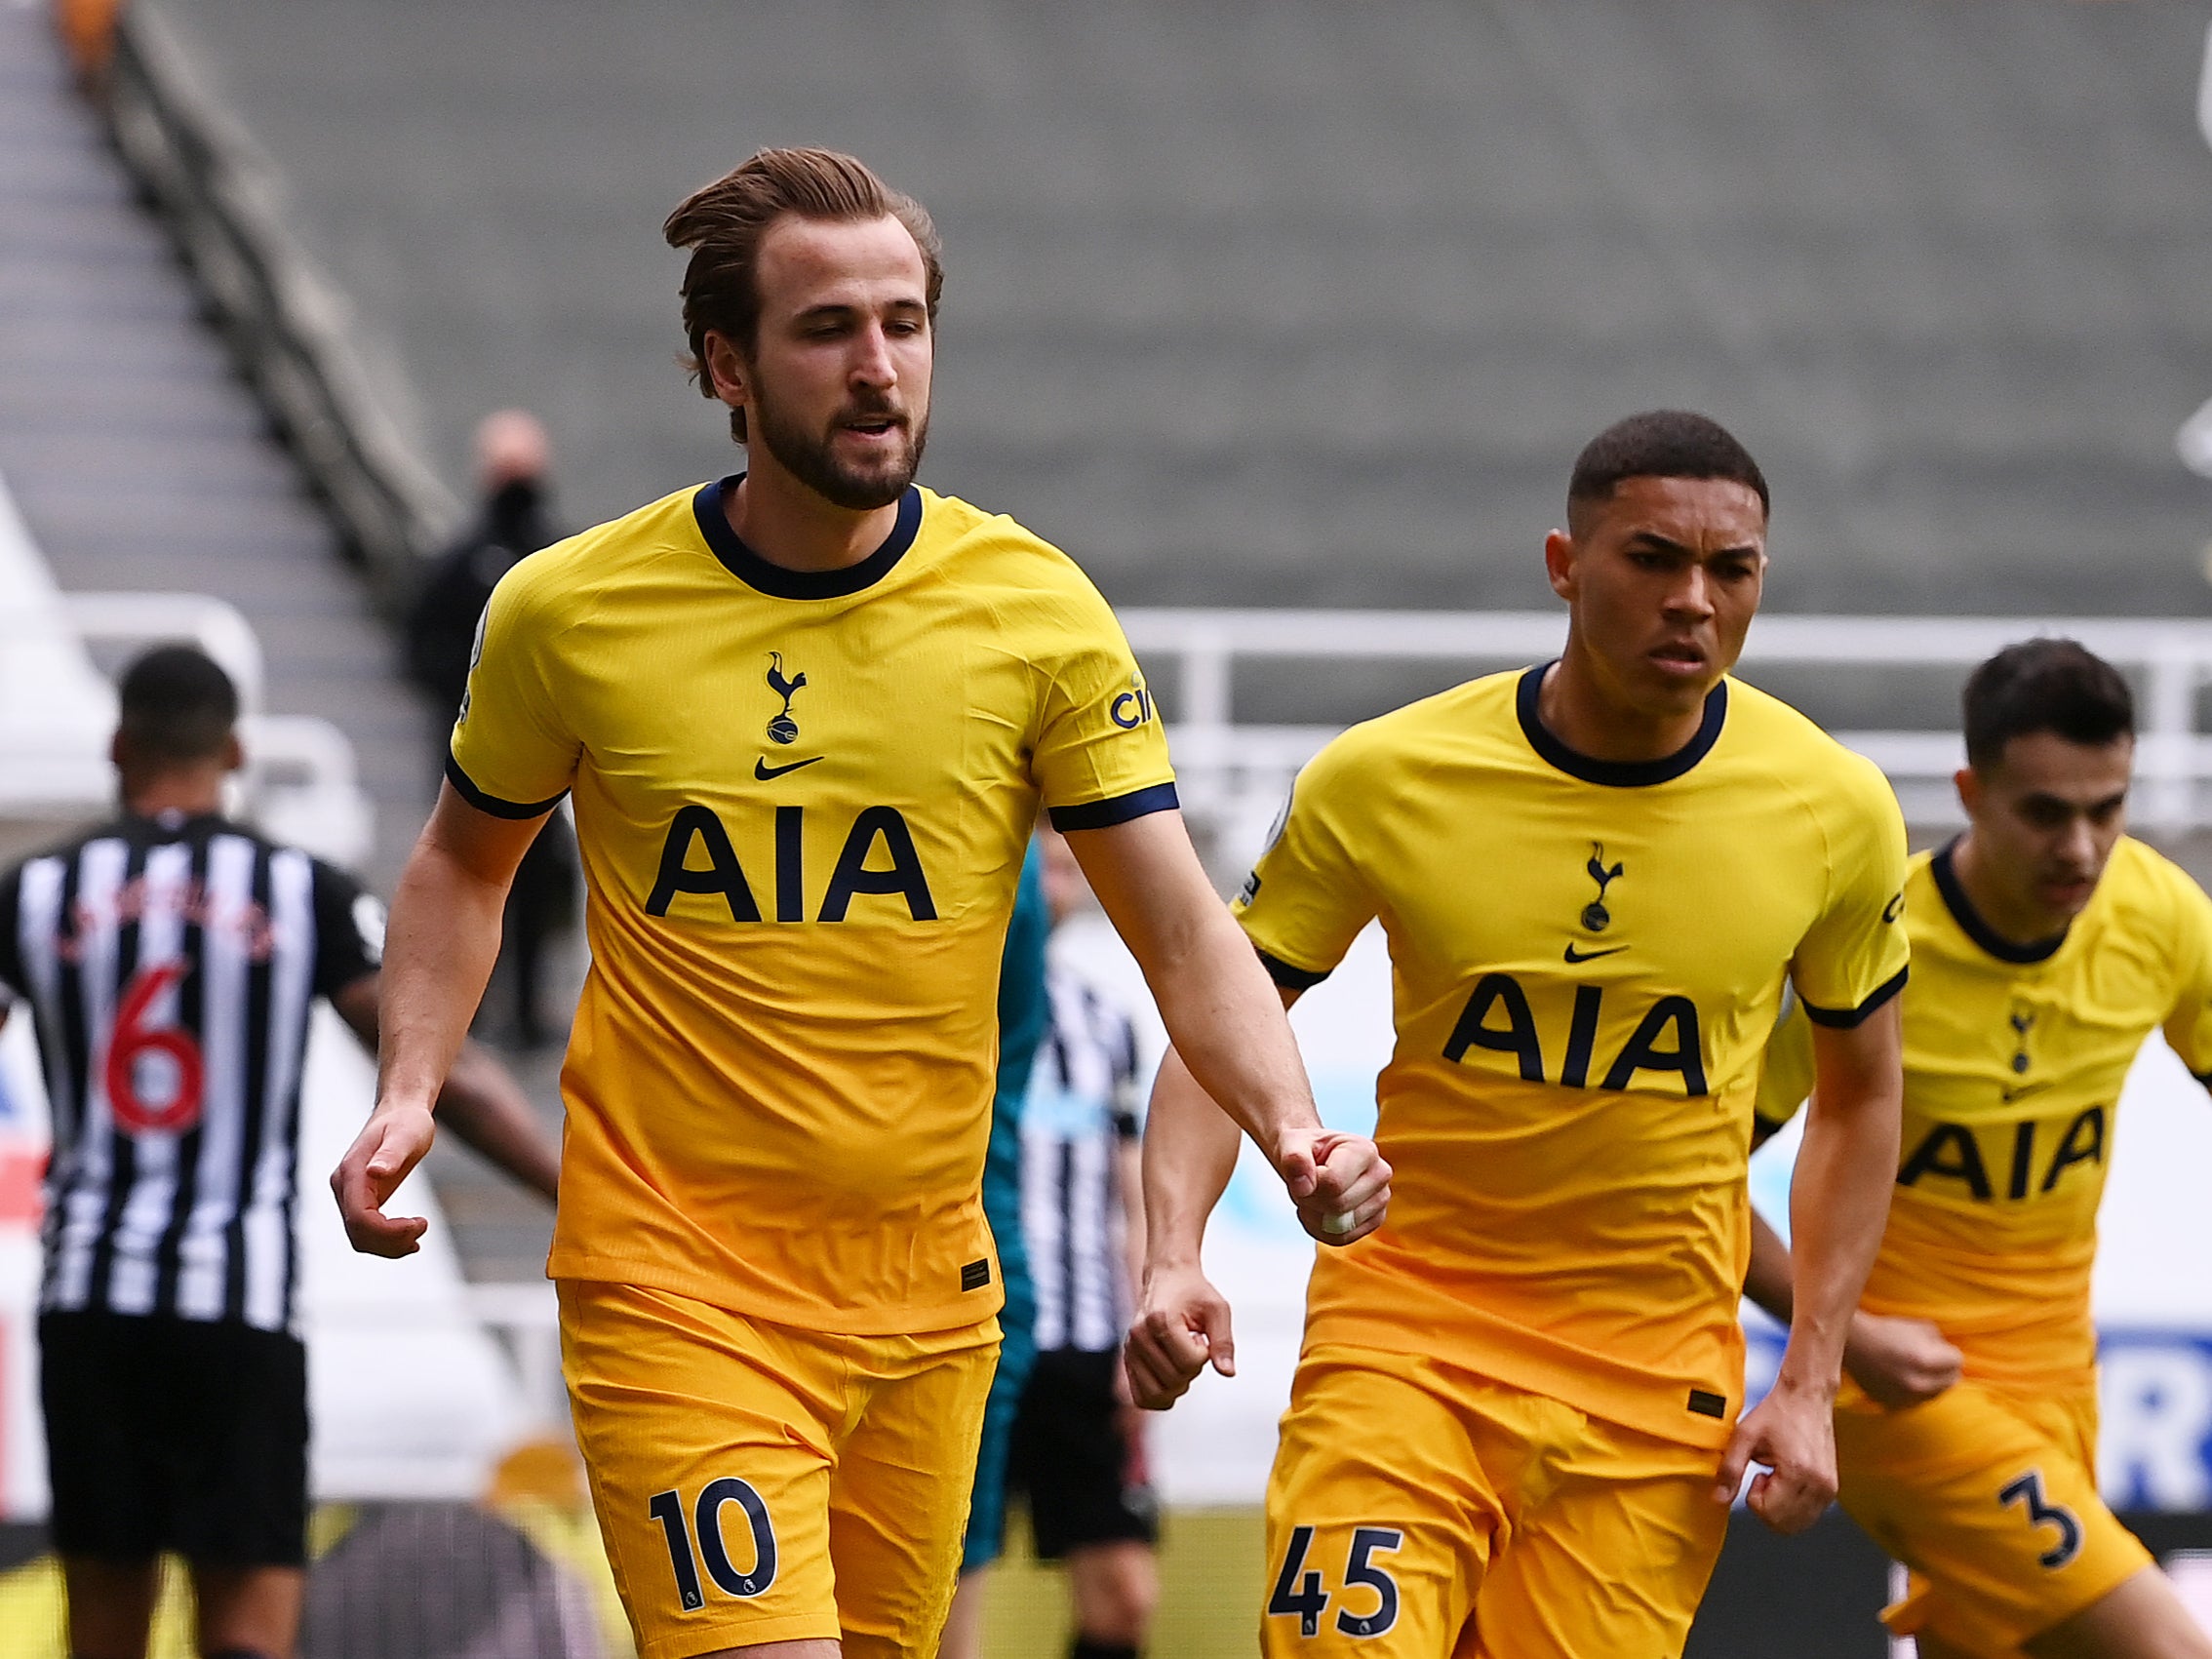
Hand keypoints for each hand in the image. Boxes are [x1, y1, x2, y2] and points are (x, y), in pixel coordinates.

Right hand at [331, 1102, 436, 1256]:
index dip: (388, 1231)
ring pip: (360, 1237)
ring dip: (388, 1246)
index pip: (359, 1218)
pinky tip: (410, 1239)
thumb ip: (392, 1153)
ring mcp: (349, 1194)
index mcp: (351, 1173)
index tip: (419, 1224)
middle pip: (358, 1234)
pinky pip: (366, 1230)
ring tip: (418, 1238)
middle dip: (390, 1242)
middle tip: (422, 1230)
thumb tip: (375, 1172)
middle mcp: (344, 1187)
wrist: (401, 1111)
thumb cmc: (407, 1120)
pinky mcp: (360, 1199)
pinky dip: (386, 1241)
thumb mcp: (407, 1134)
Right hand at [1124, 1260, 1234, 1409]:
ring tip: (1180, 1359)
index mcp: (1160, 1320)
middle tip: (1191, 1345)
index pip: (1189, 1363)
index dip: (1204, 1354)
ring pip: (1156, 1394)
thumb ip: (1223, 1342)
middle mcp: (1139, 1336)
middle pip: (1173, 1380)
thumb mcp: (1217, 1309)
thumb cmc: (1193, 1291)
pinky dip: (1159, 1396)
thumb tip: (1227, 1372)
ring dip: (1176, 1384)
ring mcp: (1130, 1349)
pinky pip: (1141, 1397)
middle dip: (1192, 1369)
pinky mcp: (1128, 1358)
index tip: (1200, 1336)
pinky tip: (1171, 1378)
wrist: (1168, 1275)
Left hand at [1274, 1126, 1390, 1245]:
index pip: (1333, 1184)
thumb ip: (1294, 1159)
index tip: (1303, 1173)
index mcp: (1364, 1150)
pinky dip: (1321, 1230)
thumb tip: (1304, 1187)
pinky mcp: (1374, 1220)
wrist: (1311, 1158)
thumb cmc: (1304, 1150)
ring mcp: (1380, 1199)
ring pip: (1340, 1226)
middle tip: (1306, 1185)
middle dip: (1311, 1200)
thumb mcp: (1291, 1145)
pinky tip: (1318, 1210)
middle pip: (1338, 1206)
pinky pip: (1341, 1238)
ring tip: (1314, 1194)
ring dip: (1314, 1216)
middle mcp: (1380, 1174)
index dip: (1308, 1186)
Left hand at [1713, 1377, 1836, 1534]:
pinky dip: (1793, 1506)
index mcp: (1799, 1473)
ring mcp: (1829, 1489)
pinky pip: (1809, 1515)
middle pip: (1785, 1525)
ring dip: (1780, 1508)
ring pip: (1798, 1524)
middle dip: (1767, 1506)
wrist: (1806, 1396)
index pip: (1770, 1513)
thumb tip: (1719, 1499)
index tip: (1756, 1474)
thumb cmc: (1777, 1412)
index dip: (1754, 1497)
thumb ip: (1729, 1469)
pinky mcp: (1832, 1488)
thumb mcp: (1744, 1436)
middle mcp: (1820, 1485)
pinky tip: (1786, 1479)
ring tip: (1776, 1478)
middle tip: (1764, 1478)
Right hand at [1843, 1313, 1961, 1408]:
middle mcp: (1918, 1383)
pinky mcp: (1894, 1405)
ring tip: (1915, 1368)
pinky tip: (1903, 1378)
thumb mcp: (1921, 1327)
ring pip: (1936, 1394)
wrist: (1853, 1344)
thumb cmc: (1887, 1330)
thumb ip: (1941, 1342)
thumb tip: (1951, 1355)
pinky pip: (1917, 1401)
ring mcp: (1905, 1397)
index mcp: (1926, 1360)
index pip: (1957, 1361)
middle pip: (1951, 1381)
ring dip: (1932, 1382)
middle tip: (1932, 1360)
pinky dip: (1915, 1392)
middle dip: (1945, 1370)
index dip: (1949, 1352)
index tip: (1939, 1348)